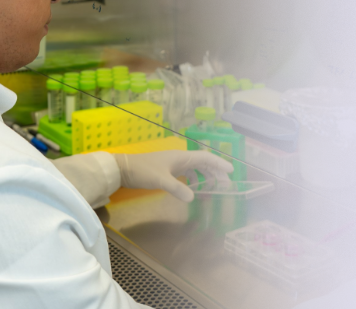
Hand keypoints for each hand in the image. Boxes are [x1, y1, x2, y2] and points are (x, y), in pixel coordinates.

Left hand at [113, 150, 233, 201]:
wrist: (124, 169)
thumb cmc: (143, 171)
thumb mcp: (161, 180)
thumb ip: (177, 188)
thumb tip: (193, 198)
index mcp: (182, 157)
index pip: (206, 158)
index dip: (219, 163)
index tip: (231, 171)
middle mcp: (181, 158)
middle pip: (203, 163)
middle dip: (216, 173)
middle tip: (225, 184)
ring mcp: (174, 164)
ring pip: (195, 168)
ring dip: (206, 176)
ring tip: (213, 187)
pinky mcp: (168, 170)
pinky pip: (187, 173)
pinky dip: (194, 180)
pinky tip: (195, 188)